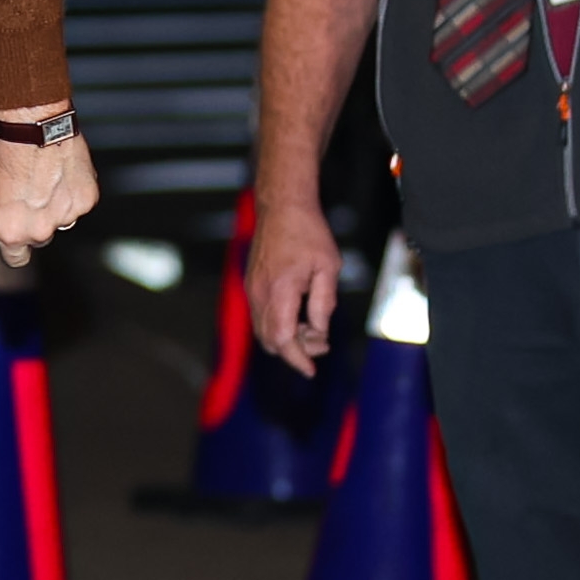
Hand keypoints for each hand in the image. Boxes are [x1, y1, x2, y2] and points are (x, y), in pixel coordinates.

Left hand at [0, 120, 99, 265]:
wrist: (34, 124)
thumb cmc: (4, 150)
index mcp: (11, 231)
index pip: (16, 259)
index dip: (14, 249)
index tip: (15, 238)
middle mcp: (40, 229)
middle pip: (40, 239)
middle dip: (34, 223)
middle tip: (29, 194)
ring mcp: (66, 216)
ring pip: (63, 220)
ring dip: (56, 207)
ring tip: (45, 178)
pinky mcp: (86, 199)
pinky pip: (79, 203)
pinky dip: (74, 191)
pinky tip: (61, 171)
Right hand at [248, 192, 340, 375]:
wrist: (281, 208)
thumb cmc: (308, 233)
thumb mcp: (328, 268)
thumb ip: (324, 303)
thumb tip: (319, 331)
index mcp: (280, 291)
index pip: (283, 339)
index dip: (297, 359)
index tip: (310, 371)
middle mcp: (260, 294)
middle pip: (270, 341)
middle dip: (295, 350)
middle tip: (321, 343)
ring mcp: (252, 290)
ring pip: (264, 331)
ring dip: (287, 338)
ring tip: (312, 327)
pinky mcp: (251, 285)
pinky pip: (261, 317)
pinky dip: (278, 325)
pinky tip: (298, 315)